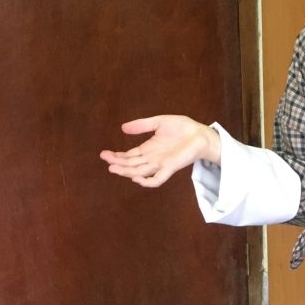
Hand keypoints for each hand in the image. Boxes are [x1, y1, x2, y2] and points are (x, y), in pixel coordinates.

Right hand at [100, 115, 220, 187]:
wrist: (201, 134)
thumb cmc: (183, 128)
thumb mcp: (159, 122)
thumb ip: (142, 125)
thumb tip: (123, 127)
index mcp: (149, 149)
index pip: (129, 156)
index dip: (117, 156)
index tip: (104, 153)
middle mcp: (152, 159)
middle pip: (131, 164)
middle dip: (117, 163)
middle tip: (104, 159)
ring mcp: (160, 164)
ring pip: (139, 172)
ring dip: (126, 171)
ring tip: (113, 168)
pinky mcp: (170, 168)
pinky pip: (157, 179)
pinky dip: (147, 181)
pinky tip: (136, 178)